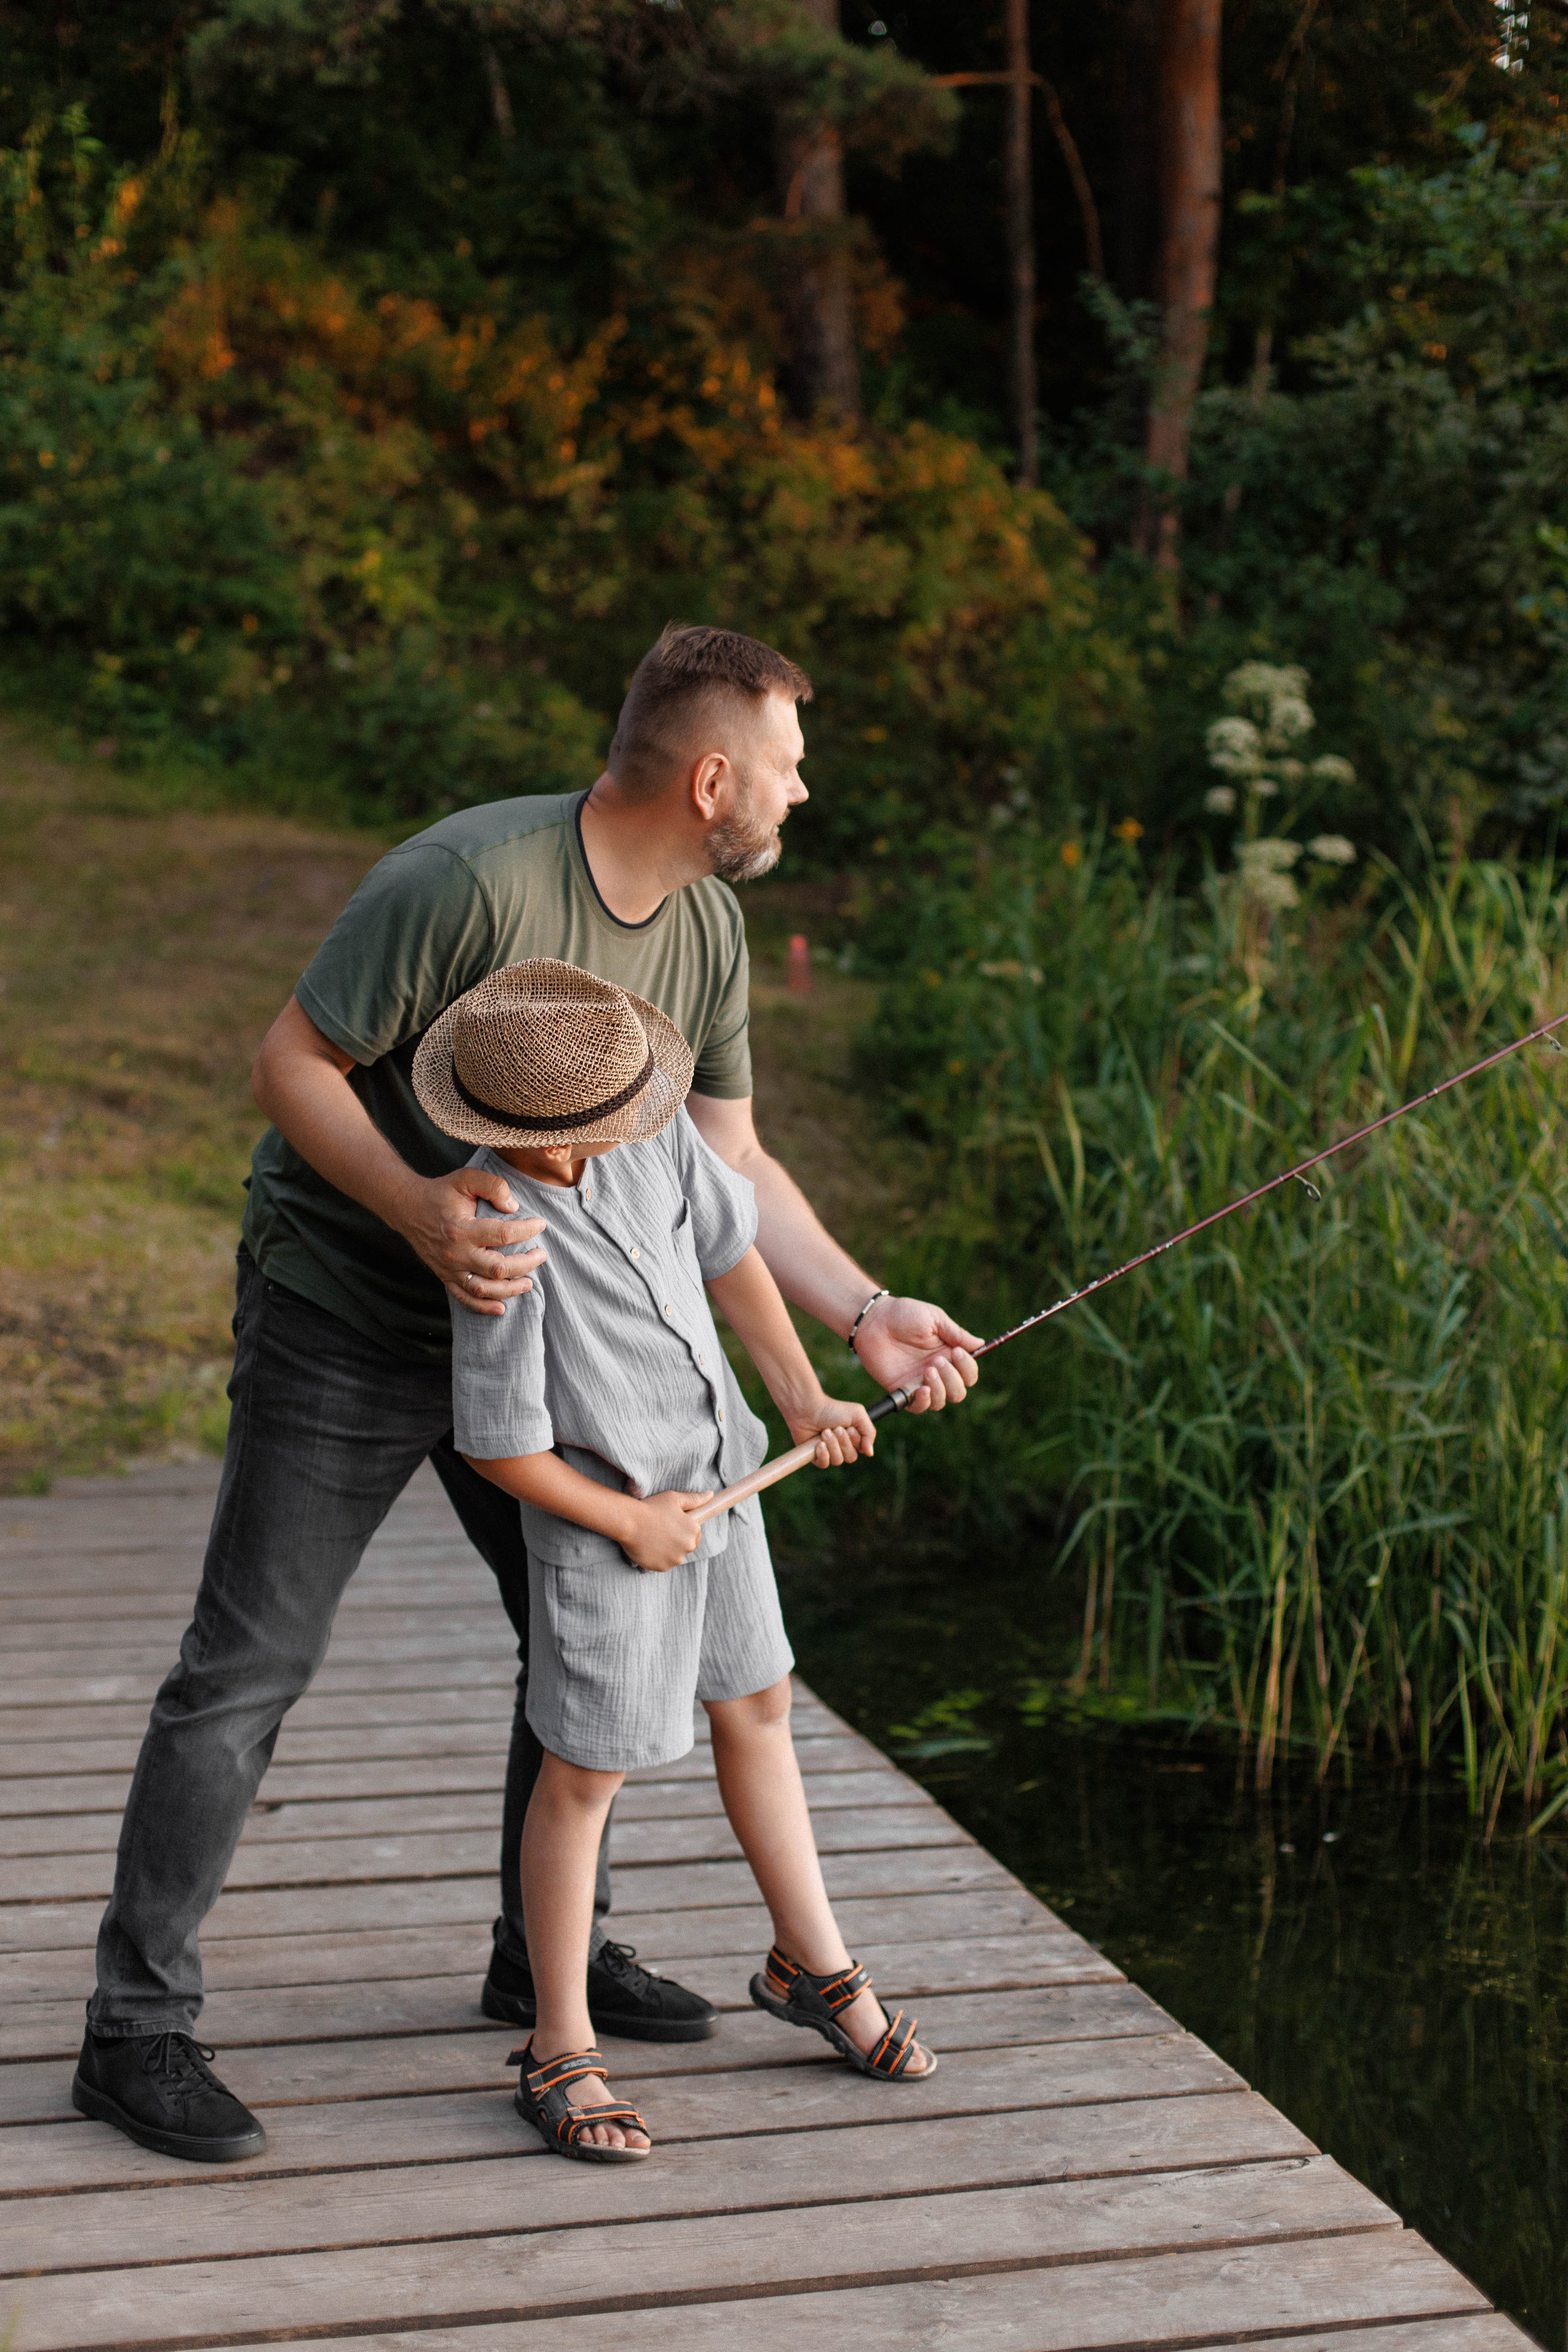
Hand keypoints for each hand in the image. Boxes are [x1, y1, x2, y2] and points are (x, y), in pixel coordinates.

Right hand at [391, 1166, 546, 1316]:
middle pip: (498, 1268)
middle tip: (541, 1255)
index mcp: (462, 1228)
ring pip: (484, 1289)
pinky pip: (464, 1298)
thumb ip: (493, 1186)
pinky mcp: (445, 1276)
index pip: (503, 1235)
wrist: (408, 1208)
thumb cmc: (440, 1193)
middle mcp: (456, 1253)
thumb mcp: (465, 1178)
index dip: (527, 1230)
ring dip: (510, 1289)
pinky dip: (483, 1307)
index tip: (540, 1225)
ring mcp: (450, 1268)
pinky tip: (501, 1308)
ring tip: (529, 1282)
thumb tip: (514, 1207)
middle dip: (525, 1264)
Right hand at [621, 1489, 711, 1572]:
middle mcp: (688, 1546)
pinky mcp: (662, 1567)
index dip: (683, 1530)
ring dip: (667, 1551)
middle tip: (661, 1531)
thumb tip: (710, 1494)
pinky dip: (657, 1558)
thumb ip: (695, 1499)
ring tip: (653, 1538)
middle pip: (686, 1547)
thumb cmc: (652, 1507)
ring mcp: (675, 1559)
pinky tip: (649, 1547)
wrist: (629, 1522)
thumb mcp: (674, 1498)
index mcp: (693, 1530)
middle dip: (677, 1541)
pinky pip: (663, 1564)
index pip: (695, 1535)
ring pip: (674, 1557)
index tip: (671, 1525)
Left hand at [784, 1395, 877, 1467]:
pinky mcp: (815, 1456)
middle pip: (850, 1457)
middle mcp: (841, 1447)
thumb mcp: (858, 1415)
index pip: (861, 1450)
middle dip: (843, 1442)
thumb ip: (870, 1433)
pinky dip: (823, 1454)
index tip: (850, 1428)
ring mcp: (828, 1452)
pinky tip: (818, 1444)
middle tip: (836, 1428)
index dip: (855, 1440)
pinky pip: (824, 1464)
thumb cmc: (833, 1409)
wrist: (809, 1408)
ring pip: (837, 1460)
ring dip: (832, 1445)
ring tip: (824, 1432)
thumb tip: (870, 1453)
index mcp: (852, 1438)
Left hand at [852, 1295, 982, 1413]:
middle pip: (959, 1391)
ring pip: (942, 1401)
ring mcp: (920, 1382)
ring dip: (940, 1389)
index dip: (967, 1367)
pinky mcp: (903, 1390)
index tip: (957, 1353)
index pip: (969, 1373)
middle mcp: (937, 1371)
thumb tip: (980, 1344)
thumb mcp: (934, 1318)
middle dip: (953, 1379)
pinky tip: (921, 1389)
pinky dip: (924, 1401)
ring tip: (927, 1370)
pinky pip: (920, 1407)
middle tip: (936, 1362)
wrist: (873, 1320)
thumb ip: (956, 1334)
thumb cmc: (904, 1314)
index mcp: (948, 1354)